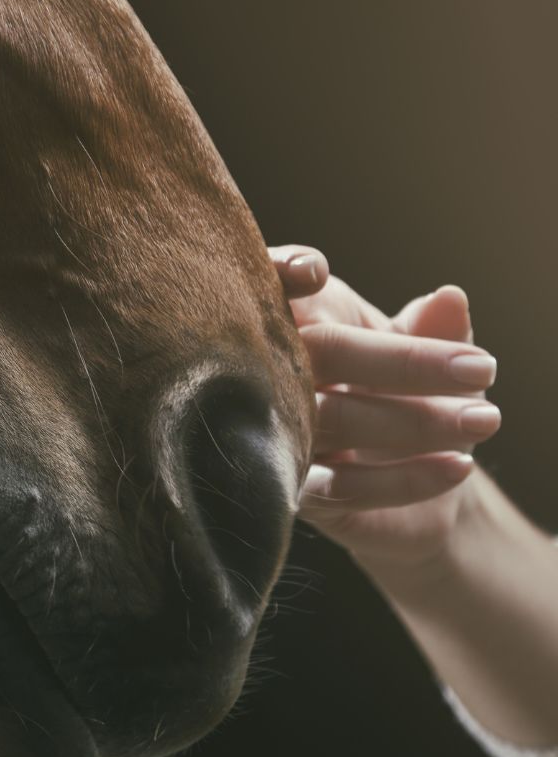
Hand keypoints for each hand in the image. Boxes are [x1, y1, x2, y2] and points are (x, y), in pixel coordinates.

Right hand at [268, 245, 501, 579]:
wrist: (411, 476)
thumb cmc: (402, 390)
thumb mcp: (425, 351)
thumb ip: (435, 327)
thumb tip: (450, 298)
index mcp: (297, 316)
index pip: (276, 283)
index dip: (286, 269)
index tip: (317, 272)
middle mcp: (273, 369)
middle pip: (324, 352)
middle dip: (405, 361)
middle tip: (481, 369)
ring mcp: (277, 429)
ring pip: (337, 418)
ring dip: (417, 421)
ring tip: (483, 418)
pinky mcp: (295, 487)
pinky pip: (344, 484)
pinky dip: (405, 478)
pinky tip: (457, 466)